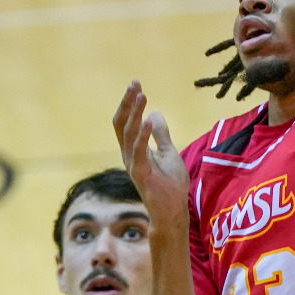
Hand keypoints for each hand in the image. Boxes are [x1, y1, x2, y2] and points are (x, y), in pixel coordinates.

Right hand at [113, 81, 190, 238]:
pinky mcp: (141, 174)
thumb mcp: (168, 152)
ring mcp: (133, 164)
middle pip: (122, 124)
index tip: (136, 84)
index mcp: (134, 149)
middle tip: (135, 84)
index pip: (126, 122)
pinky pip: (139, 152)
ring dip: (135, 113)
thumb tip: (155, 113)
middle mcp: (129, 155)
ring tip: (142, 95)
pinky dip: (142, 136)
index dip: (130, 103)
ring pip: (128, 134)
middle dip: (128, 103)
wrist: (173, 210)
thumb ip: (161, 135)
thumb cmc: (170, 184)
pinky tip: (148, 121)